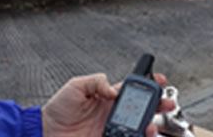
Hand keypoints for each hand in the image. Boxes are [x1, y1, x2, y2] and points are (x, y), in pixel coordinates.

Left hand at [42, 73, 175, 136]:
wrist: (45, 133)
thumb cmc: (57, 111)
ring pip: (139, 128)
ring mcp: (112, 130)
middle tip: (167, 104)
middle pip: (142, 109)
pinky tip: (139, 134)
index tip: (160, 81)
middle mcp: (113, 114)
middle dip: (158, 105)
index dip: (148, 84)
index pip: (132, 89)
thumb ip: (95, 81)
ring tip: (150, 126)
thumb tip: (114, 88)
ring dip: (149, 126)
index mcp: (107, 98)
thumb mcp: (74, 87)